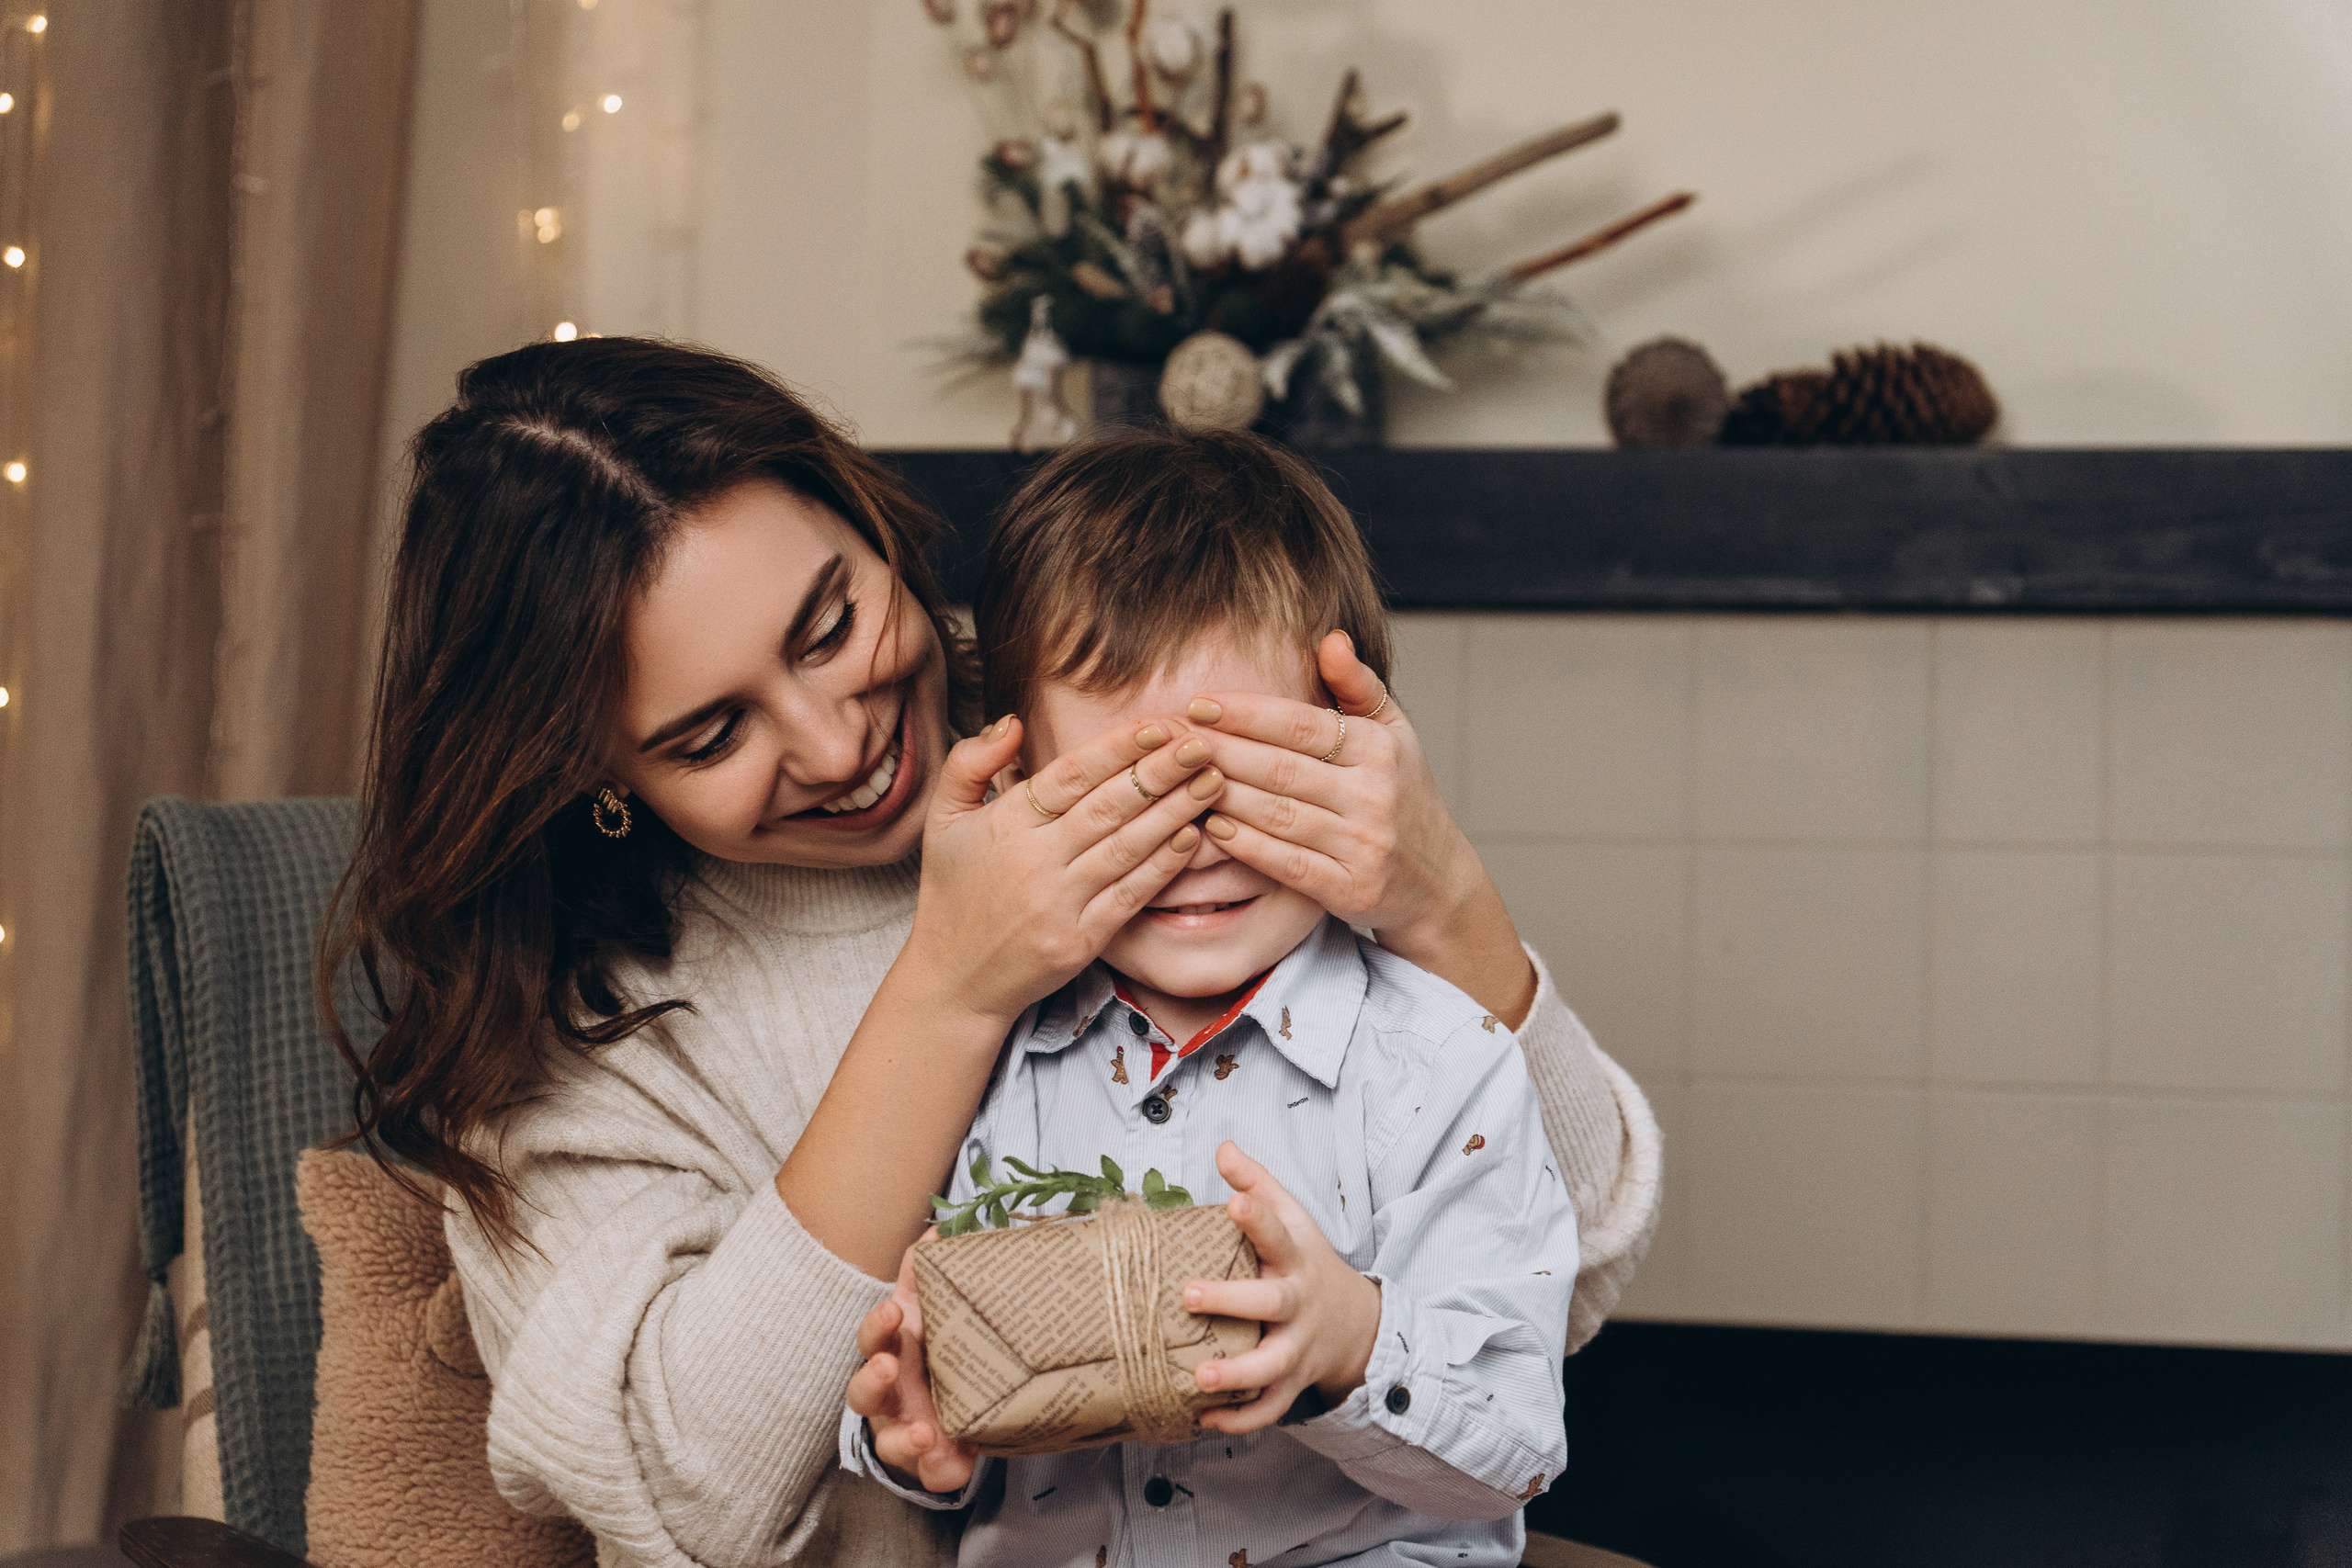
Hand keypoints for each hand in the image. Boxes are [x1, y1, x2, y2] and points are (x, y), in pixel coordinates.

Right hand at [845, 1236, 977, 1493]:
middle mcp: (888, 1394)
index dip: (877, 1326)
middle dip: (872, 1382)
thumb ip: (929, 1274)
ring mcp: (903, 1429)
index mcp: (889, 1351)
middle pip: (863, 1393)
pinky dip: (943, 1470)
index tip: (893, 1312)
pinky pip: (931, 1472)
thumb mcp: (933, 1307)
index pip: (872, 1337)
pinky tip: (959, 1465)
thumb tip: (939, 1230)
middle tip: (887, 1370)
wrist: (957, 1391)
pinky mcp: (929, 1460)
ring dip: (903, 1439)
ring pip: (889, 1442)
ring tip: (924, 1436)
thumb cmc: (936, 1343)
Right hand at [901, 712, 1230, 1031]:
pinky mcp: (1081, 940)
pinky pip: (1131, 895)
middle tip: (1201, 743)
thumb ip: (970, 763)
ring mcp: (1060, 903)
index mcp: (1005, 824)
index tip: (1158, 725)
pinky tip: (1194, 837)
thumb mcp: (942, 819)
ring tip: (1212, 780)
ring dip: (1175, 811)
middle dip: (1160, 771)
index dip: (1118, 748)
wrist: (953, 980)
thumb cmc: (952, 893)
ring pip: (1128, 846)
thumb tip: (1014, 723)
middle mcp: (1034, 861)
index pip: (1071, 776)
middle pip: (1108, 806)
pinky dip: (1164, 865)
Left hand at [1182, 1141, 1380, 1432]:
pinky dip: (1240, 1419)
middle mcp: (1298, 1303)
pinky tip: (1205, 1419)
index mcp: (1295, 1257)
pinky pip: (1270, 1408)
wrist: (1355, 1322)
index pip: (1278, 1232)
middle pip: (1271, 1302)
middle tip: (1190, 1295)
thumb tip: (1223, 1147)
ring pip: (1271, 1366)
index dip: (1257, 1217)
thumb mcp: (1292, 1218)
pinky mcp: (1293, 1381)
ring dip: (1236, 1375)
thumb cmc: (1306, 1262)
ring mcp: (1298, 1347)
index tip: (1233, 1204)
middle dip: (1232, 1301)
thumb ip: (1257, 1185)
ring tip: (1200, 1377)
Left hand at [1188, 631, 1535, 1024]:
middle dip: (1219, 751)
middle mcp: (1374, 795)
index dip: (1245, 713)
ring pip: (1277, 814)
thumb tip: (1329, 639)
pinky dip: (1246, 846)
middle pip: (1280, 768)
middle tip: (1170, 738)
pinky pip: (1287, 864)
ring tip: (1178, 779)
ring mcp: (1363, 845)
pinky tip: (1210, 828)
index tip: (1197, 703)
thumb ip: (1358, 686)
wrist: (1437, 881)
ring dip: (1222, 796)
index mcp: (1379, 749)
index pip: (1301, 724)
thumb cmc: (1403, 795)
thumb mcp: (1394, 734)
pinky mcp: (1350, 889)